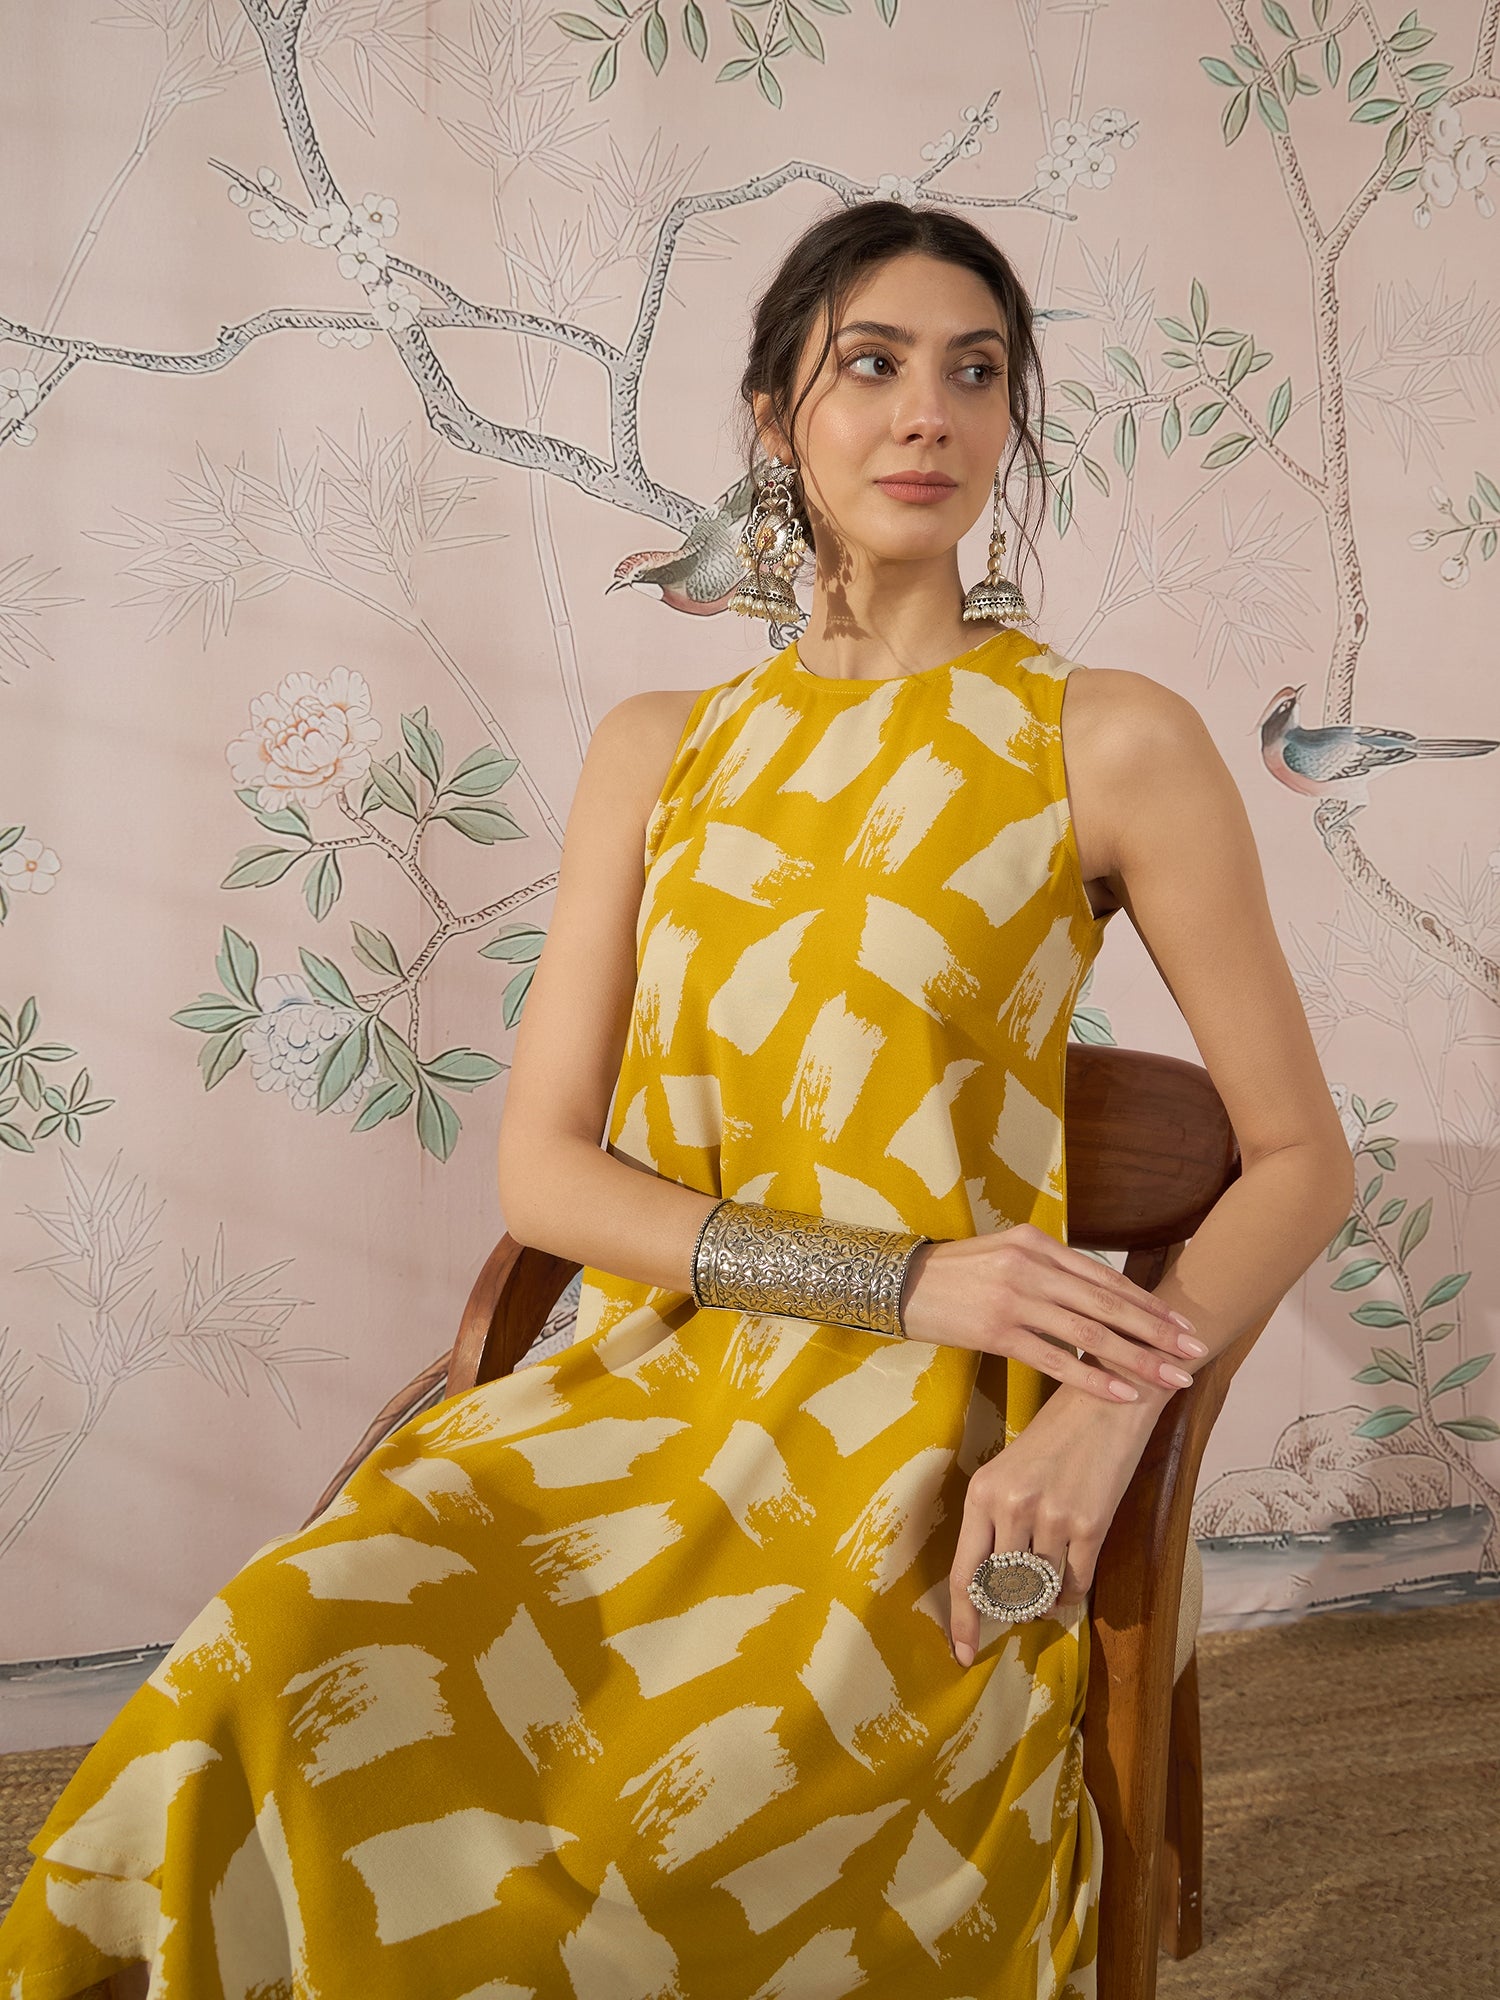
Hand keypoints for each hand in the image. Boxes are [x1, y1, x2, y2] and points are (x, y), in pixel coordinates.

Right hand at [899, 1224, 1204, 1403]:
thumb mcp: (1003, 1255)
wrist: (897, 1283)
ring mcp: (1015, 1297)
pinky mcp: (996, 1330)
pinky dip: (1093, 1379)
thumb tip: (1094, 1295)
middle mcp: (1032, 1265)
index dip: (1147, 1303)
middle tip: (1195, 1352)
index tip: (1181, 1324)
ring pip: (1091, 1333)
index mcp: (1038, 1243)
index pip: (1106, 1277)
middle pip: (1109, 1303)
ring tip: (1172, 1379)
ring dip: (1138, 1359)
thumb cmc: (953, 1274)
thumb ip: (1047, 1269)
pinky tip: (1122, 1394)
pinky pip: (1055, 1359)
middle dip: (1157, 1332)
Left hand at [946, 1383, 1158, 1666]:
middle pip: (1006, 1590)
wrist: (1109, 1398)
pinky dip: (1073, 1594)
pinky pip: (1076, 1583)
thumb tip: (998, 1582)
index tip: (964, 1654)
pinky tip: (1073, 1582)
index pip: (965, 1574)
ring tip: (1052, 1587)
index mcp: (982, 1491)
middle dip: (1014, 1606)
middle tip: (1025, 1604)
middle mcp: (1011, 1506)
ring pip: (1043, 1590)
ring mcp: (1052, 1517)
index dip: (963, 1621)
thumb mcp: (1012, 1468)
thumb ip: (998, 1519)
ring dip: (1046, 1600)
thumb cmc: (1058, 1432)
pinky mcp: (1090, 1524)